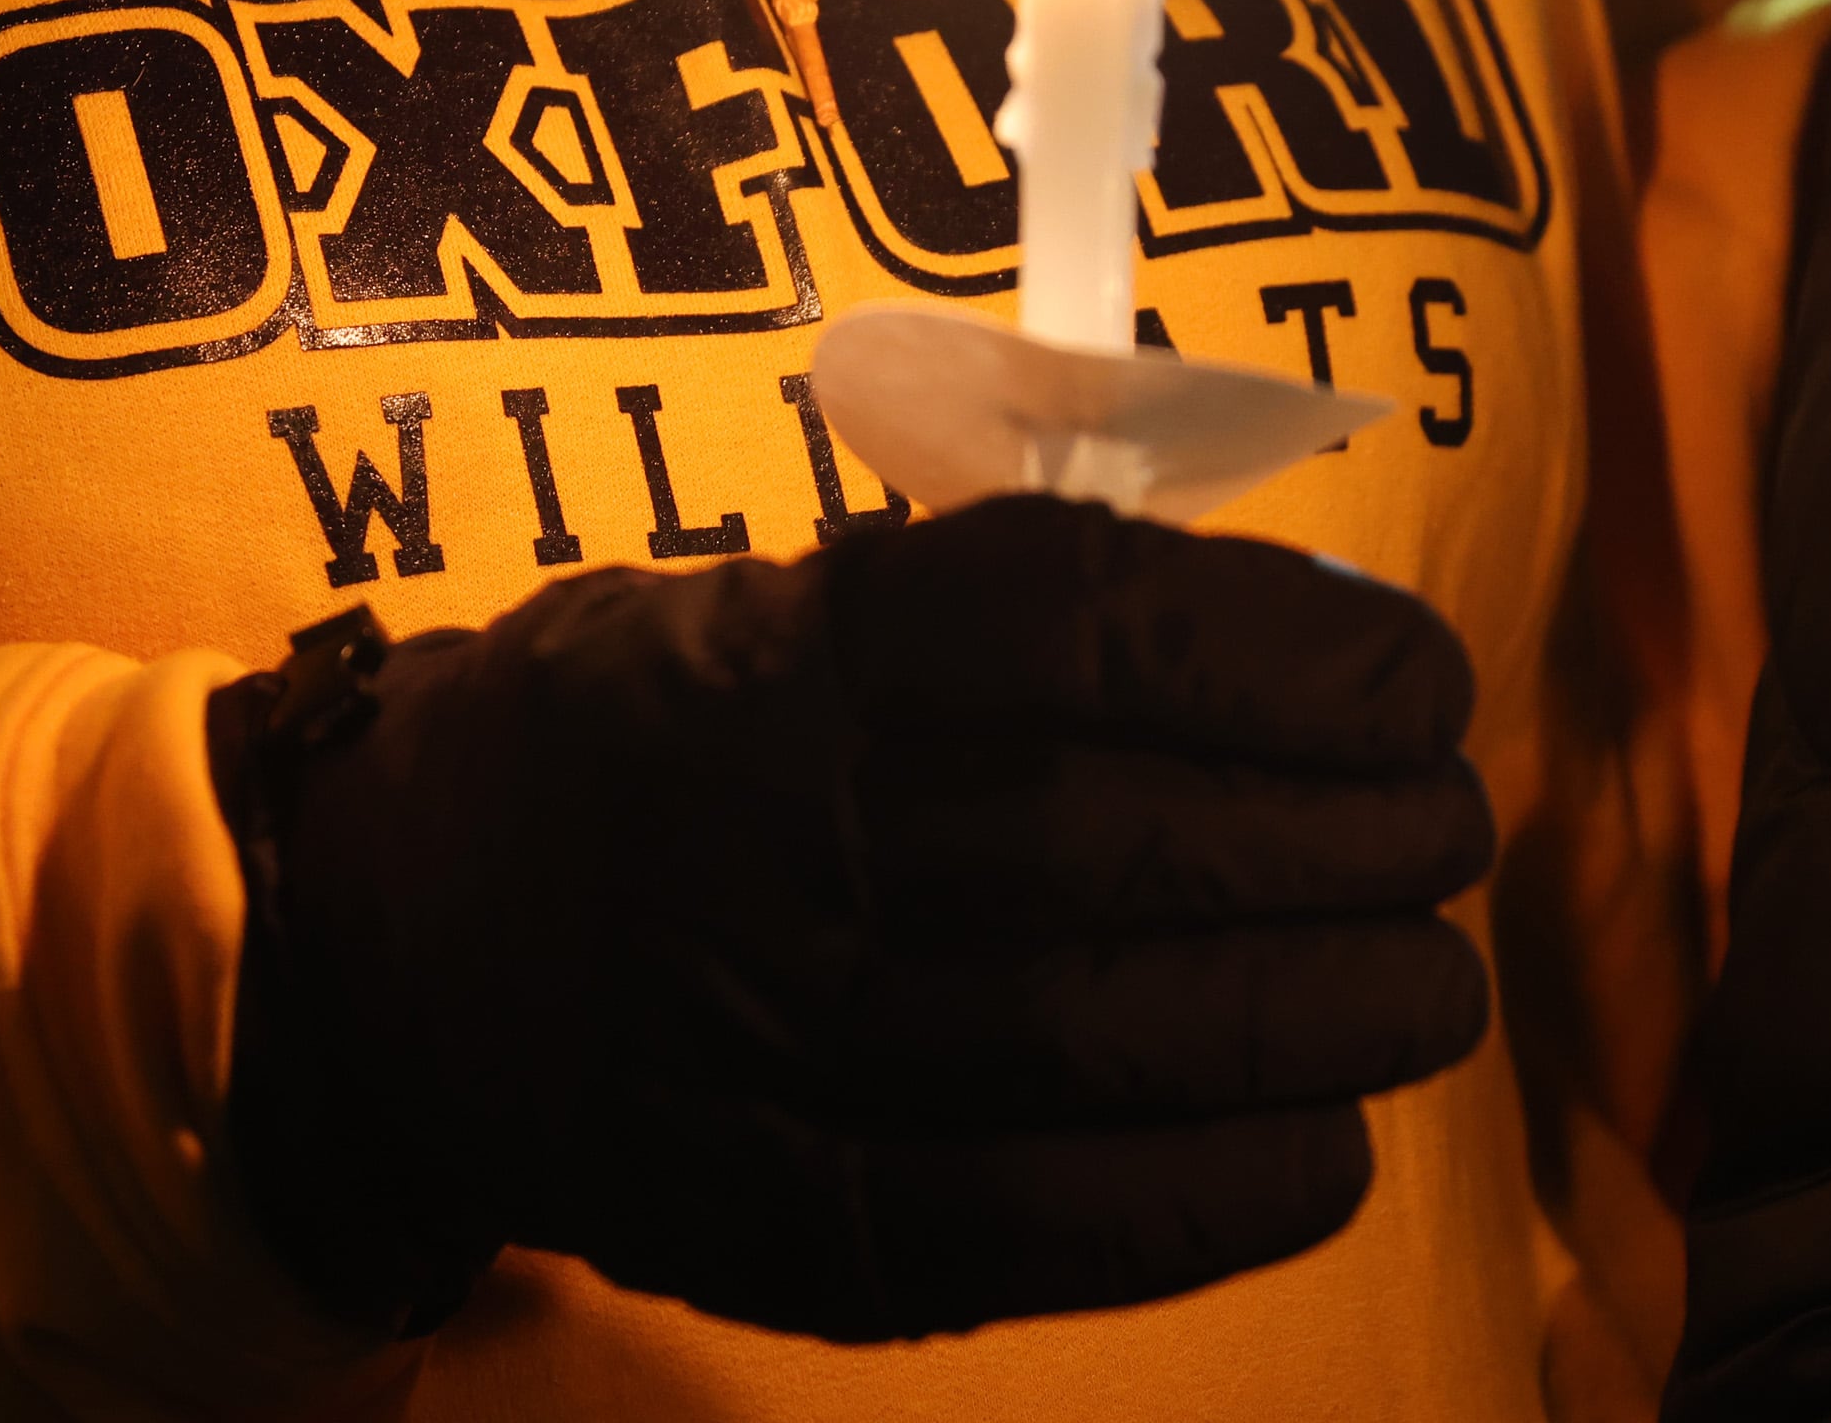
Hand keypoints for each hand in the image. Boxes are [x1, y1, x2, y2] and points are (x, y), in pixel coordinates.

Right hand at [210, 494, 1493, 1343]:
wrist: (381, 949)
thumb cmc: (624, 748)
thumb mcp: (751, 609)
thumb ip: (972, 616)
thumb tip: (1267, 629)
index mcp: (765, 661)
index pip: (1065, 620)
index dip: (1281, 645)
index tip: (1407, 670)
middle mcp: (761, 848)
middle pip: (1114, 835)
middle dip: (1342, 834)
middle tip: (1448, 823)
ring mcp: (758, 1051)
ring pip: (1096, 1032)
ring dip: (1318, 1010)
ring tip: (1429, 981)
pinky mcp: (773, 1219)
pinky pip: (1030, 1220)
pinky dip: (1209, 1191)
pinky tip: (1322, 1146)